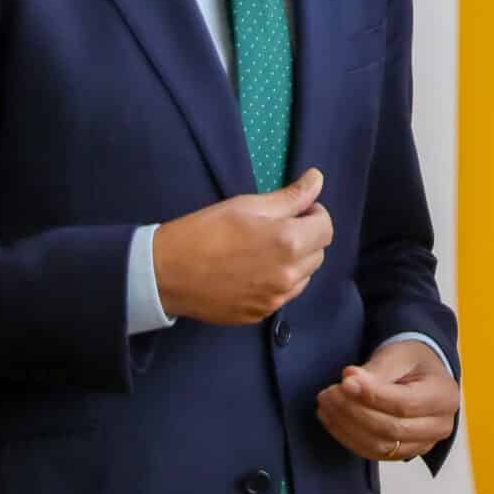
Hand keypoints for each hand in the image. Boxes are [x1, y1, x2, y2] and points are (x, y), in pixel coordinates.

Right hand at [153, 170, 333, 325]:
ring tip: (263, 250)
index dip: (314, 214)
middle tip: (276, 227)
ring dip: (295, 261)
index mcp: (289, 242)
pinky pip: (284, 295)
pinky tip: (252, 271)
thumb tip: (318, 179)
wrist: (167, 272)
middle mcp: (289, 275)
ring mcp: (276, 299)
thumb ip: (290, 197)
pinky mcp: (261, 314)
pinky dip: (278, 281)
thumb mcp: (247, 205)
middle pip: (318, 253)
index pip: (326, 227)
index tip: (296, 210)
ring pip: (304, 276)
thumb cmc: (205, 231)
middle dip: (306, 237)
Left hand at [317, 338, 460, 463]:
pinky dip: (348, 437)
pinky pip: (373, 453)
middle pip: (392, 428)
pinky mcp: (403, 453)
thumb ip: (376, 369)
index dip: (372, 396)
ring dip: (347, 427)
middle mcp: (439, 426)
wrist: (419, 374)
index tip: (344, 382)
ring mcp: (422, 444)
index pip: (405, 404)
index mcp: (445, 396)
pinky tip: (332, 419)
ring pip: (380, 446)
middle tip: (329, 393)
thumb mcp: (399, 354)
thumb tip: (349, 380)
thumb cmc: (412, 361)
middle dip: (355, 411)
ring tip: (326, 404)